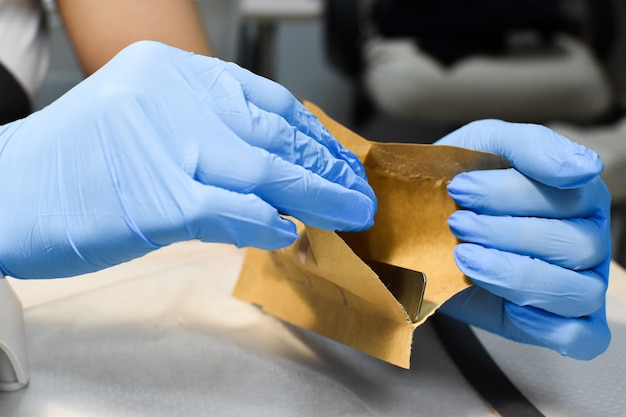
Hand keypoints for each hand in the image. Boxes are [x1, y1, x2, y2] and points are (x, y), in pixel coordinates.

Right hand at [0, 41, 375, 278]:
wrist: (6, 192)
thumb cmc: (75, 164)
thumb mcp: (146, 122)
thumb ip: (209, 136)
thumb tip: (271, 171)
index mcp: (172, 71)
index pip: (265, 99)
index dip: (311, 132)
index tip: (339, 157)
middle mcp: (173, 97)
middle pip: (275, 134)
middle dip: (326, 166)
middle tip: (357, 190)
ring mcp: (168, 144)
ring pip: (267, 169)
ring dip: (317, 195)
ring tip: (348, 212)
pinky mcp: (160, 197)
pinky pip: (235, 209)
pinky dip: (267, 222)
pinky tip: (290, 230)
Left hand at [436, 119, 610, 359]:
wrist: (427, 225)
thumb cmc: (466, 183)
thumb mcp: (488, 146)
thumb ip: (532, 147)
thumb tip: (585, 167)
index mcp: (578, 196)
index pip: (568, 195)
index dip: (510, 193)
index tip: (459, 188)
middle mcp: (587, 239)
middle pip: (575, 244)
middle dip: (506, 234)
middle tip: (457, 225)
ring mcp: (579, 283)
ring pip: (578, 291)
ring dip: (518, 276)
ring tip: (466, 260)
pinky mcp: (561, 323)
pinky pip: (582, 337)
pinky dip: (550, 327)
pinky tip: (510, 308)